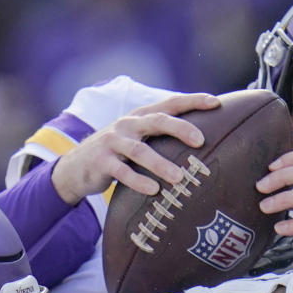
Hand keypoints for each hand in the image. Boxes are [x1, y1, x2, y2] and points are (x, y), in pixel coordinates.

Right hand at [51, 93, 220, 204]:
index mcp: (141, 117)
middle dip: (180, 129)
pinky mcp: (102, 162)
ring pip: (140, 151)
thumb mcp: (138, 139)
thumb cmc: (118, 153)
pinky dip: (138, 181)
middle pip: (157, 121)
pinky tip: (153, 191)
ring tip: (179, 178)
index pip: (170, 104)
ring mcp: (113, 143)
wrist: (76, 167)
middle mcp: (128, 125)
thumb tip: (204, 141)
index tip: (216, 102)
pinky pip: (122, 172)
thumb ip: (161, 136)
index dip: (193, 101)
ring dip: (160, 164)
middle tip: (201, 141)